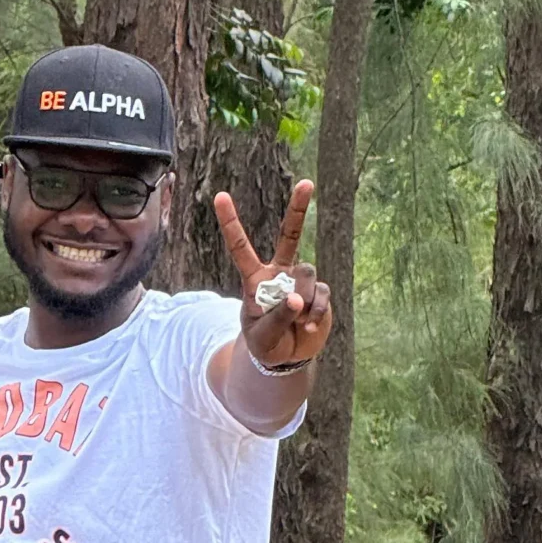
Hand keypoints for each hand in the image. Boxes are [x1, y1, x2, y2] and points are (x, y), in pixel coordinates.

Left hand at [213, 178, 331, 367]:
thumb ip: (277, 317)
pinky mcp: (319, 293)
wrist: (287, 359)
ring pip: (306, 274)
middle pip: (290, 235)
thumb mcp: (263, 336)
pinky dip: (315, 313)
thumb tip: (298, 299)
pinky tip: (308, 327)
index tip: (220, 196)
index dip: (230, 222)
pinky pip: (321, 294)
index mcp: (255, 279)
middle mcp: (279, 273)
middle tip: (308, 183)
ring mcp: (300, 281)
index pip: (240, 247)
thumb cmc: (266, 345)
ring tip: (296, 322)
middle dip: (299, 209)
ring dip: (301, 300)